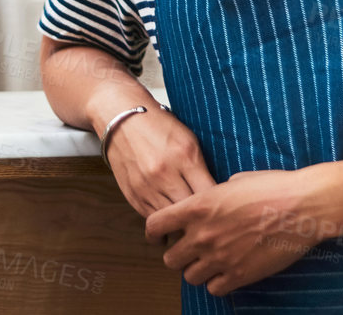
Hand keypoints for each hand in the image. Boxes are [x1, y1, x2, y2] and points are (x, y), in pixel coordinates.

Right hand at [101, 105, 216, 217]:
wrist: (121, 119)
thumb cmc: (159, 127)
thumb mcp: (188, 140)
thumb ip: (202, 169)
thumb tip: (215, 196)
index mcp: (184, 156)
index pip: (208, 194)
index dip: (217, 204)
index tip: (220, 207)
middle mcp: (164, 173)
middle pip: (190, 211)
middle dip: (200, 217)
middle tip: (207, 219)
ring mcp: (146, 186)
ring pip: (171, 220)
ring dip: (181, 223)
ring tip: (189, 222)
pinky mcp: (133, 195)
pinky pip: (153, 218)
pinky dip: (163, 220)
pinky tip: (169, 216)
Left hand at [145, 168, 328, 296]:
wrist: (302, 207)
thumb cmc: (272, 187)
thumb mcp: (234, 181)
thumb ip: (212, 195)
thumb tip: (209, 201)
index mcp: (198, 207)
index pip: (155, 224)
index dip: (153, 231)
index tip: (157, 234)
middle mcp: (203, 234)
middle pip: (170, 258)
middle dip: (177, 254)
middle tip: (189, 250)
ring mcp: (220, 257)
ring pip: (190, 277)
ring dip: (197, 270)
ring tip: (209, 261)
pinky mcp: (240, 275)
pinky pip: (214, 289)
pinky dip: (217, 282)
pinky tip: (226, 271)